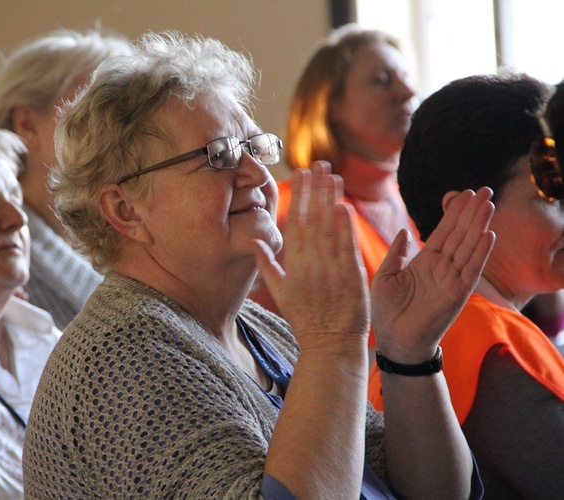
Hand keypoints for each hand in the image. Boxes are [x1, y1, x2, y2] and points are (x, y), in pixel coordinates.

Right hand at [251, 162, 369, 349]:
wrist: (330, 344)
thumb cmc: (304, 319)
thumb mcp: (279, 293)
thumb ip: (267, 264)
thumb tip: (256, 241)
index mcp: (292, 265)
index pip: (295, 223)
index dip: (298, 196)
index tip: (300, 174)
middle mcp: (310, 264)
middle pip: (312, 219)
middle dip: (315, 190)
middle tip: (319, 164)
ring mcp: (331, 270)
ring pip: (330, 228)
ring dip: (331, 200)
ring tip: (334, 175)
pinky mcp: (351, 276)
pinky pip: (346, 247)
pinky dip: (346, 227)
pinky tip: (345, 206)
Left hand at [371, 187, 494, 361]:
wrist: (393, 341)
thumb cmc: (387, 312)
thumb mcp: (386, 276)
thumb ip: (396, 253)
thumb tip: (403, 231)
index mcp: (425, 262)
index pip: (444, 232)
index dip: (454, 213)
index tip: (464, 193)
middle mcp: (441, 268)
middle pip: (460, 234)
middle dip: (472, 212)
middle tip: (485, 189)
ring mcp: (451, 280)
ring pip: (468, 247)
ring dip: (479, 225)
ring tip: (488, 204)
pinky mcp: (457, 294)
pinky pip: (470, 270)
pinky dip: (479, 253)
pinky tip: (488, 234)